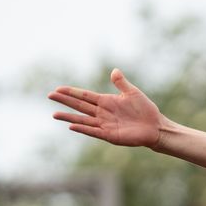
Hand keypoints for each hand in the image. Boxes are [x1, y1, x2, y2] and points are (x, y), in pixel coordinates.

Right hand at [50, 69, 164, 147]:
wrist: (155, 126)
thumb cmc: (145, 109)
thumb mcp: (133, 93)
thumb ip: (121, 83)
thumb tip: (114, 70)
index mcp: (106, 101)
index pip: (85, 96)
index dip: (72, 92)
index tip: (58, 89)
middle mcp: (102, 113)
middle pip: (80, 106)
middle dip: (65, 101)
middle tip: (50, 95)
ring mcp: (105, 124)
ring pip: (82, 120)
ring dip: (69, 117)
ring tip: (54, 114)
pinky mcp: (110, 135)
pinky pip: (93, 131)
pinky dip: (83, 129)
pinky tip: (71, 126)